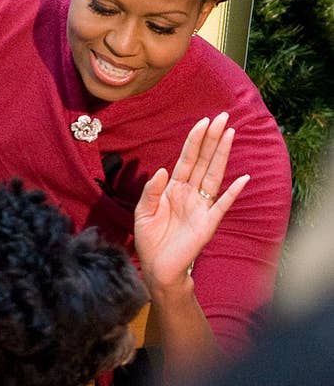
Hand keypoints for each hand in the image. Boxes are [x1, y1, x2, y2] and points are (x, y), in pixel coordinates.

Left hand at [134, 112, 249, 294]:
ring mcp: (201, 207)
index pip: (186, 160)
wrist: (158, 268)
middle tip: (223, 117)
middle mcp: (190, 194)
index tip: (202, 121)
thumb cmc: (150, 240)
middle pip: (203, 161)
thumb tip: (163, 169)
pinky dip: (232, 193)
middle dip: (212, 139)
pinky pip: (222, 205)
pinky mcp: (208, 223)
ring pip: (214, 175)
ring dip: (222, 155)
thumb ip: (152, 191)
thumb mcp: (144, 212)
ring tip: (230, 134)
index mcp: (173, 189)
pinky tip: (242, 178)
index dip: (194, 141)